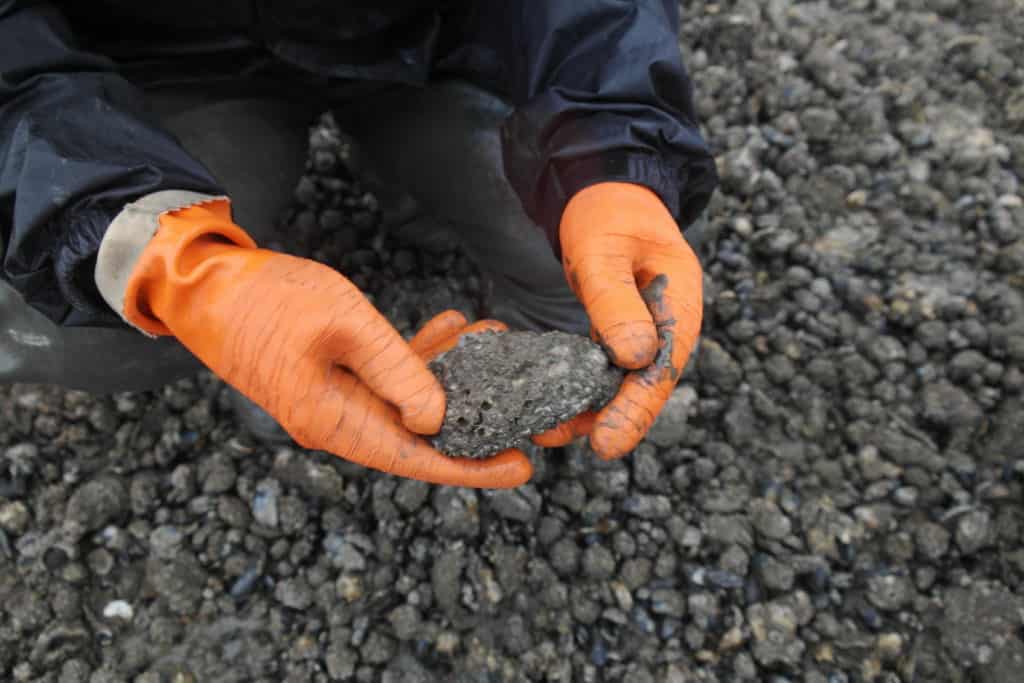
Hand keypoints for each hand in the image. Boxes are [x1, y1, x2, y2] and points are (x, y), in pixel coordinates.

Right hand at [122, 199, 530, 486]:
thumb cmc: (267, 300)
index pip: (417, 459)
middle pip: (419, 432)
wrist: (201, 283)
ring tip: (489, 339)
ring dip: (449, 373)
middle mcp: (335, 422)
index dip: (473, 467)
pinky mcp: (328, 375)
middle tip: (521, 393)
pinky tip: (447, 326)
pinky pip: (384, 376)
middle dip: (473, 410)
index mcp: (335, 423)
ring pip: (406, 399)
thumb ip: (397, 372)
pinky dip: (417, 356)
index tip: (522, 467)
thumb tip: (438, 420)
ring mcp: (330, 399)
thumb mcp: (344, 327)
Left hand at [557, 182, 702, 458]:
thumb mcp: (606, 250)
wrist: (606, 188)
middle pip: (642, 386)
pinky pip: (602, 368)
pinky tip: (548, 403)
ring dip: (586, 408)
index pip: (661, 369)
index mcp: (679, 304)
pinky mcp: (618, 332)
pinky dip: (578, 387)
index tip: (606, 444)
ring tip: (542, 429)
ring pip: (620, 382)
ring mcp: (643, 330)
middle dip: (605, 419)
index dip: (635, 410)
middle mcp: (666, 325)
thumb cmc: (609, 212)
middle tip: (556, 439)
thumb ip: (617, 302)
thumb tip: (634, 358)